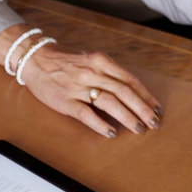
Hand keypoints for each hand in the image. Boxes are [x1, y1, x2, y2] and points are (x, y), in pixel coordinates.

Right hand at [0, 24, 162, 137]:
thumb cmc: (64, 61)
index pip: (130, 80)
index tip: (156, 109)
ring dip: (127, 117)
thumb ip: (109, 73)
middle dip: (142, 110)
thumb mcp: (90, 59)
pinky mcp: (65, 100)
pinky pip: (86, 114)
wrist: (34, 59)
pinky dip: (100, 124)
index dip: (146, 96)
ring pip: (109, 102)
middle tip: (153, 124)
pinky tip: (111, 132)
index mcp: (101, 61)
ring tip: (138, 129)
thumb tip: (131, 92)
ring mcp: (78, 87)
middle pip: (124, 92)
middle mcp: (92, 72)